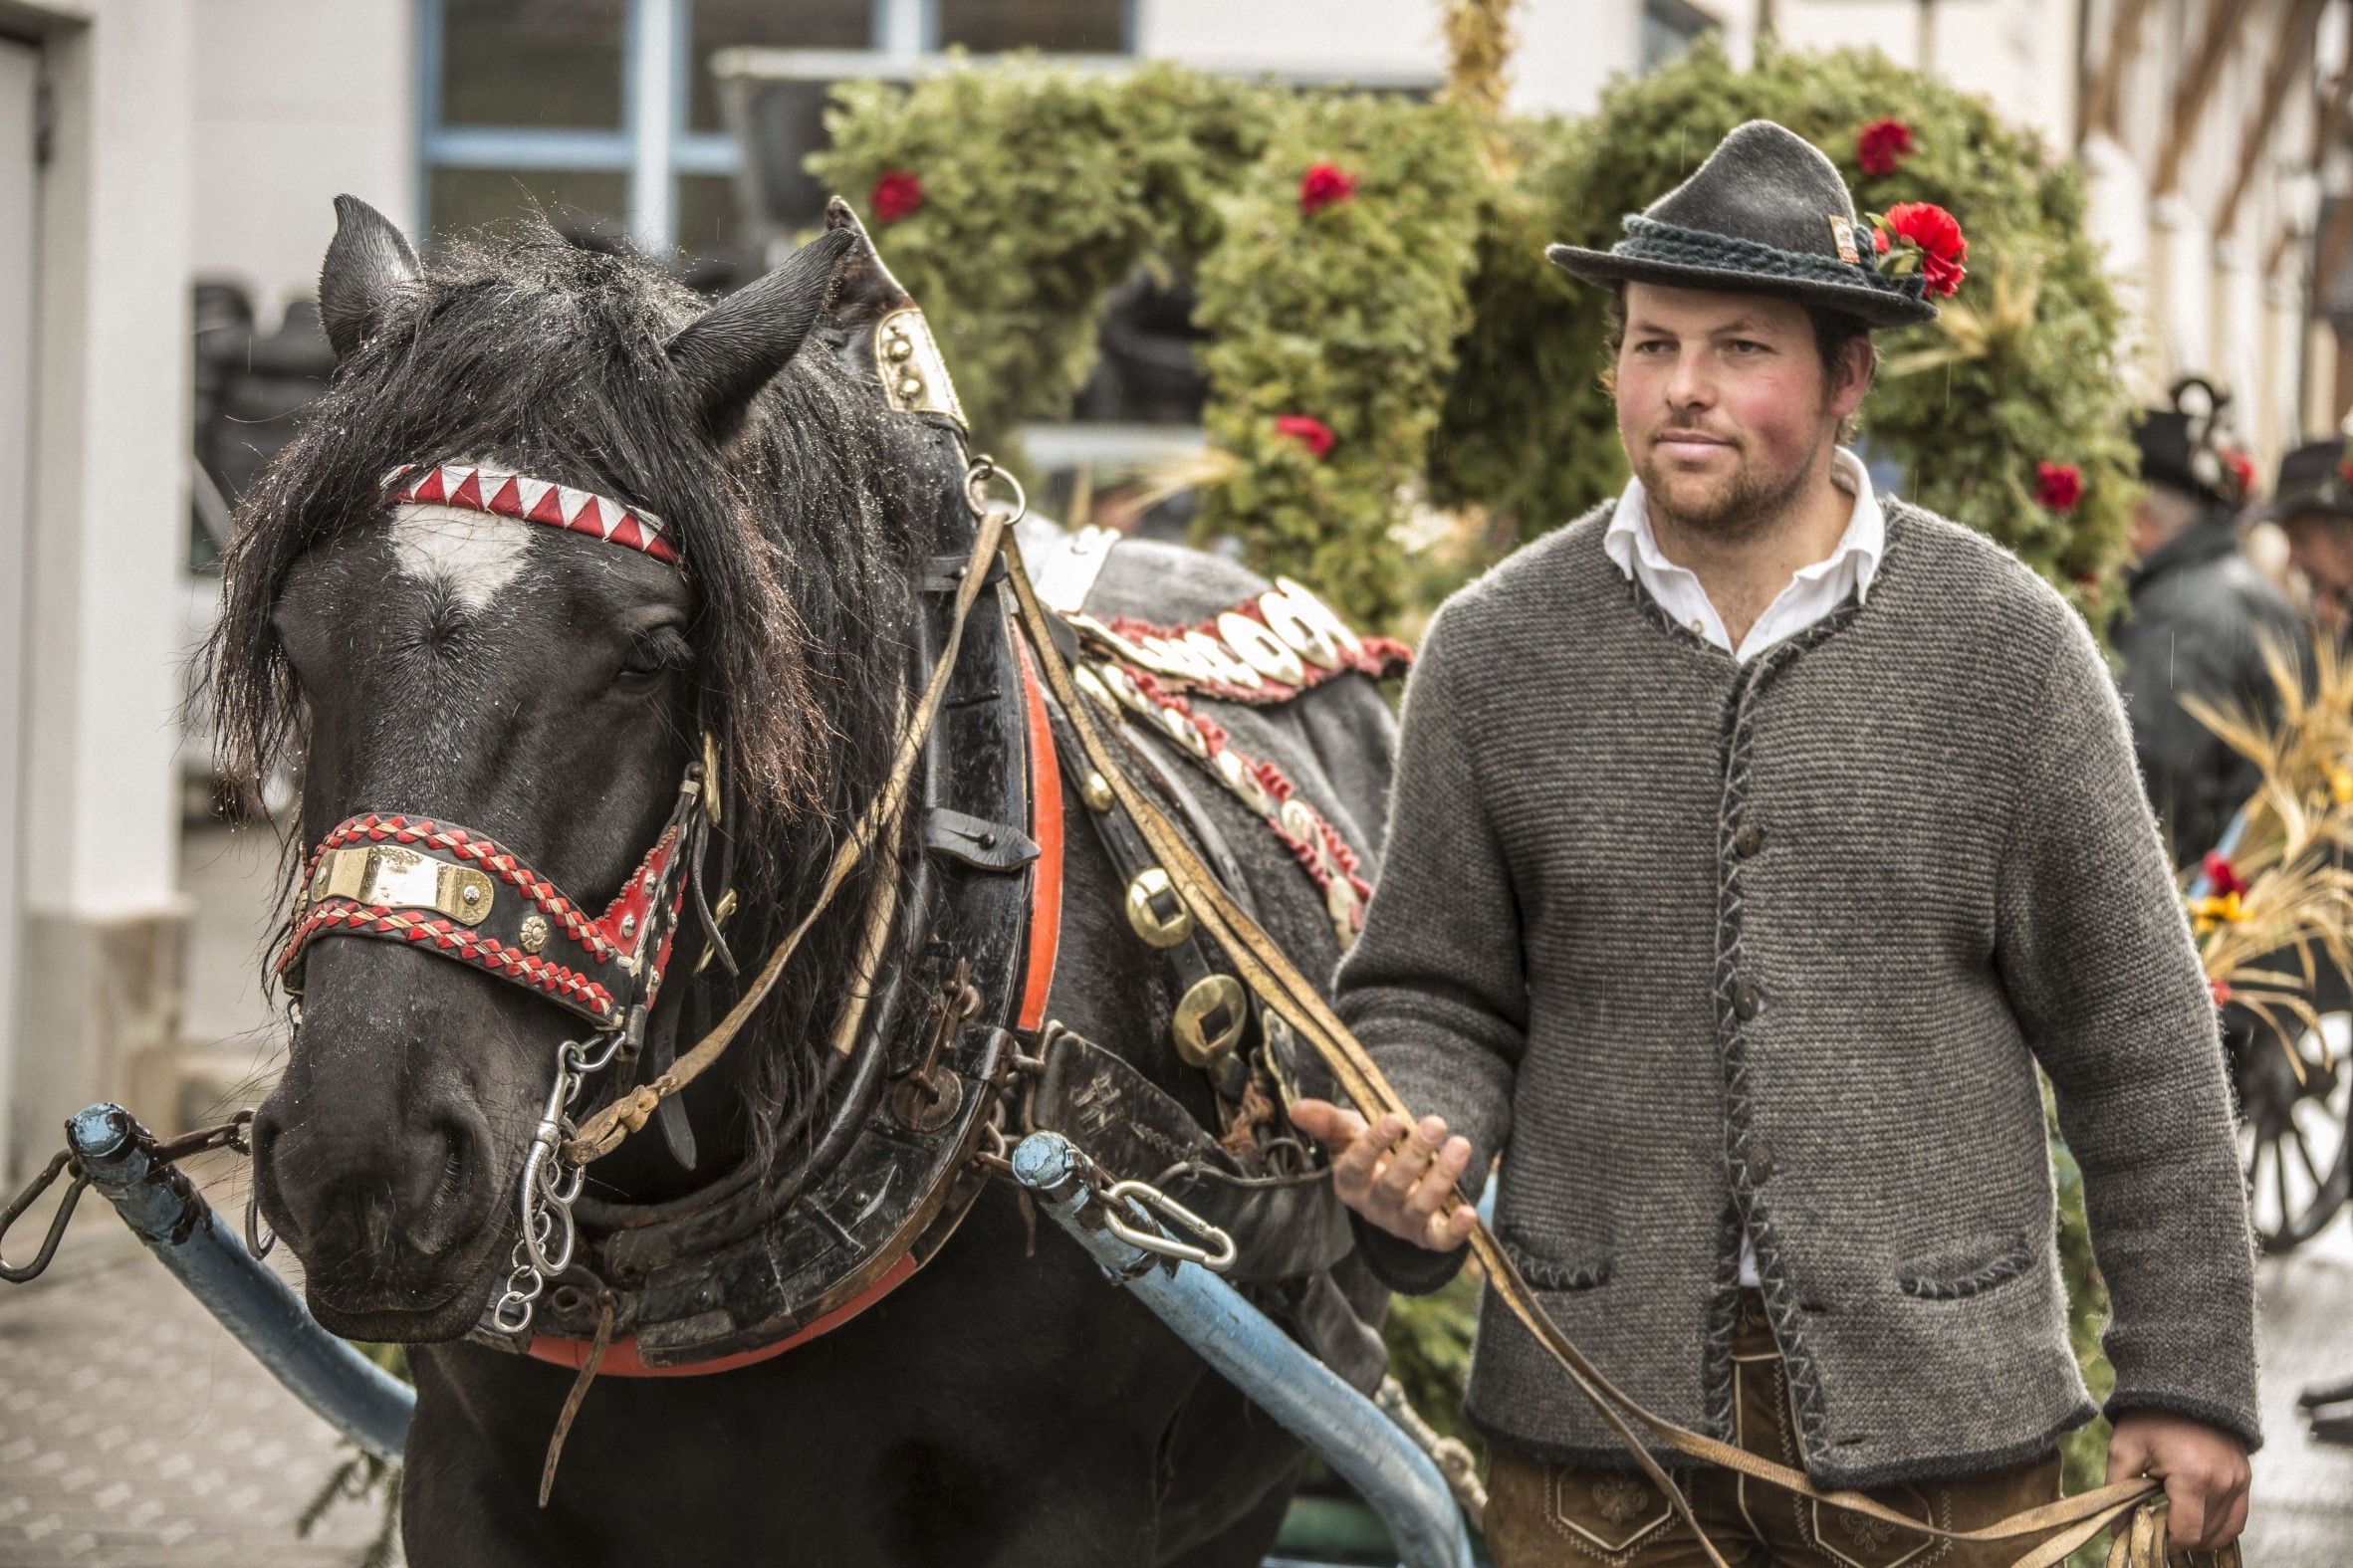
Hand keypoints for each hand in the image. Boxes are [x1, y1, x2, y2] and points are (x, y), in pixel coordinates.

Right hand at [1289, 1100, 1477, 1251]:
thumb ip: (1326, 1121)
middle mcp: (1374, 1207)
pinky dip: (1456, 1231)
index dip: (1374, 1143)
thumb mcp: (1348, 1133)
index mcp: (1350, 1182)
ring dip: (1442, 1178)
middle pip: (1392, 1184)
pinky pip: (1441, 1240)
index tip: (1394, 1119)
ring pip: (1419, 1208)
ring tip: (1461, 1146)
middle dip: (1415, 1154)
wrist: (1395, 1183)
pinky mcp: (1428, 1236)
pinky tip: (1471, 1213)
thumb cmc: (1369, 1152)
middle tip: (1435, 1123)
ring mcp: (1401, 1223)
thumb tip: (1297, 1108)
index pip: (1358, 1164)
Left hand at [2106, 1411, 2250, 1551]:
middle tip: (2157, 1527)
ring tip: (2174, 1524)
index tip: (2148, 1534)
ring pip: (2224, 1531)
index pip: (2186, 1534)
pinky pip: (2238, 1518)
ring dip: (2200, 1536)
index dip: (2166, 1542)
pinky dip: (2219, 1528)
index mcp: (2193, 1477)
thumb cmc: (2148, 1417)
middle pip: (2205, 1536)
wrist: (2182, 1385)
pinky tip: (2197, 1522)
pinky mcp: (2245, 1477)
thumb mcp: (2123, 1450)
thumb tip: (2118, 1533)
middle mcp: (2223, 1482)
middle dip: (2180, 1539)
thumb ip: (2117, 1492)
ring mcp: (2239, 1480)